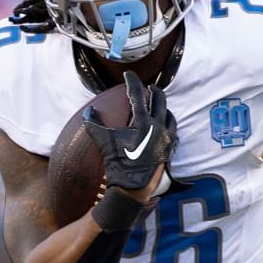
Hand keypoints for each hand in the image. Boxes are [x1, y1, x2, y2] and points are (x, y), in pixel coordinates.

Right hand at [83, 72, 176, 199]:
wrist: (133, 187)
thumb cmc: (117, 164)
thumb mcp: (103, 142)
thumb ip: (94, 124)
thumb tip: (88, 112)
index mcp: (143, 122)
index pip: (138, 95)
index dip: (132, 82)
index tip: (129, 75)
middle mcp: (158, 127)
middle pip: (159, 100)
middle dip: (154, 91)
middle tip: (149, 87)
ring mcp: (167, 138)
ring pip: (169, 115)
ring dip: (163, 108)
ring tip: (158, 106)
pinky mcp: (171, 149)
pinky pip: (174, 131)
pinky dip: (169, 125)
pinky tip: (165, 126)